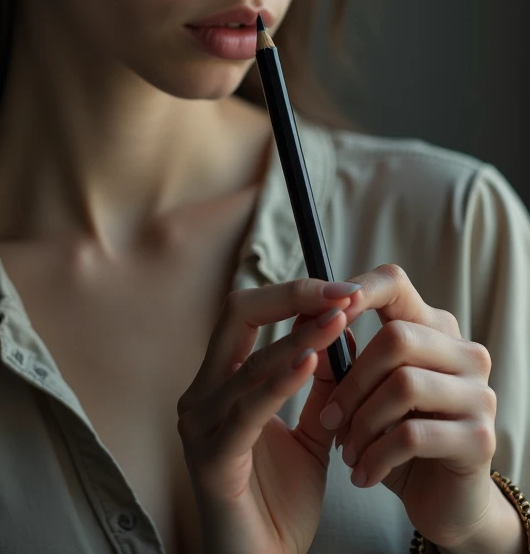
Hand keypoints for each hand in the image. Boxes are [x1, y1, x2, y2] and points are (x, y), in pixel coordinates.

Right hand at [176, 278, 360, 553]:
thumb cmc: (280, 504)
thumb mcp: (312, 433)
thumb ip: (323, 387)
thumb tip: (344, 332)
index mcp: (220, 383)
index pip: (247, 313)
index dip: (293, 294)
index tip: (343, 289)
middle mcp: (201, 394)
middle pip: (237, 315)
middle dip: (292, 296)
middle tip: (343, 293)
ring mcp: (200, 424)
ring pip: (248, 359)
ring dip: (299, 336)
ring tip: (340, 319)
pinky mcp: (211, 457)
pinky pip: (248, 408)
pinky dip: (280, 378)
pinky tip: (311, 360)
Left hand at [318, 264, 498, 550]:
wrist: (443, 503)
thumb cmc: (397, 436)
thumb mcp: (365, 395)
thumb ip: (342, 359)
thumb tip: (307, 318)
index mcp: (433, 329)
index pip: (394, 283)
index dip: (357, 290)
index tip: (323, 313)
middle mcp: (464, 353)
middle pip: (396, 338)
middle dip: (352, 381)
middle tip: (329, 419)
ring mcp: (479, 393)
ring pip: (404, 385)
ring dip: (363, 423)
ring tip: (347, 452)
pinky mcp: (480, 437)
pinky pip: (413, 435)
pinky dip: (377, 456)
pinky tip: (363, 474)